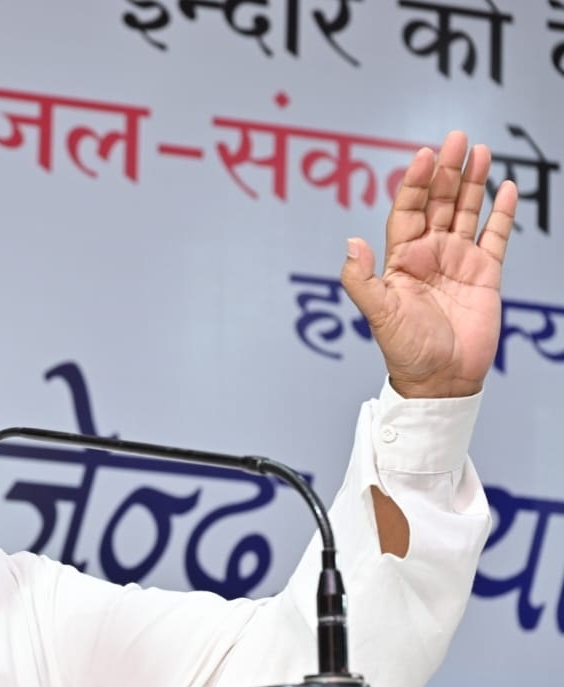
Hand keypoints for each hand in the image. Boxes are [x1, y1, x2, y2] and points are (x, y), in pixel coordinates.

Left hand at [340, 130, 517, 398]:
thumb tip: (350, 243)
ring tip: (480, 150)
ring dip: (472, 182)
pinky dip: (501, 213)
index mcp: (401, 259)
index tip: (424, 155)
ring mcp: (459, 261)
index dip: (416, 183)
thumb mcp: (379, 314)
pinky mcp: (486, 274)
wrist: (440, 380)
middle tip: (457, 137)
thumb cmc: (405, 350)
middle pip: (439, 202)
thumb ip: (361, 279)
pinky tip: (505, 189)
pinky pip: (496, 236)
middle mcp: (430, 254)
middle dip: (447, 170)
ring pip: (466, 212)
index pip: (408, 211)